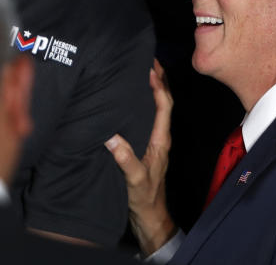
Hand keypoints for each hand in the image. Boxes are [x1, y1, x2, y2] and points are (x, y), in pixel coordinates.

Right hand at [105, 60, 174, 255]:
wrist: (150, 216)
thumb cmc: (145, 198)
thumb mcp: (134, 178)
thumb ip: (125, 158)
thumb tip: (111, 137)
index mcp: (160, 140)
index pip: (164, 105)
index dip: (159, 85)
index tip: (150, 66)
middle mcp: (159, 137)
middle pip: (162, 102)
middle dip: (157, 79)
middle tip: (147, 59)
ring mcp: (153, 141)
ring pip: (154, 109)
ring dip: (149, 89)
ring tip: (139, 71)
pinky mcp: (145, 146)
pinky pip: (145, 118)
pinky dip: (141, 103)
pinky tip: (129, 99)